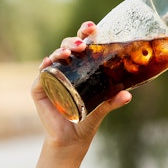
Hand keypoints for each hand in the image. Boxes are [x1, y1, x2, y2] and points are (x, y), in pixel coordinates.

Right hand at [32, 21, 131, 147]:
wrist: (71, 139)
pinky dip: (44, 68)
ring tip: (68, 54)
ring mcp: (51, 77)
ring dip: (60, 52)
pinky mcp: (40, 89)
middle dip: (73, 42)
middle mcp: (65, 68)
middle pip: (67, 47)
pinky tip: (48, 63)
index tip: (93, 28)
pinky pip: (42, 75)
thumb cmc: (87, 119)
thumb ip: (113, 100)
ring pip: (54, 57)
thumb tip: (128, 95)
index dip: (85, 34)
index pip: (82, 44)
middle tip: (82, 46)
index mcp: (81, 67)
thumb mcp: (102, 107)